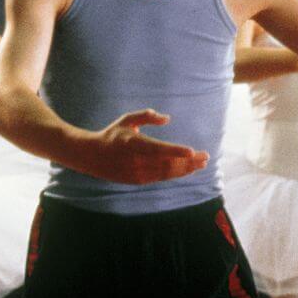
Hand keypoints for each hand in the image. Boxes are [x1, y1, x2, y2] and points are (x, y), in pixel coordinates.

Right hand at [86, 109, 208, 183]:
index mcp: (132, 144)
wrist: (92, 156)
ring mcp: (136, 173)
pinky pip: (161, 178)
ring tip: (200, 164)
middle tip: (205, 157)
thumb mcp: (127, 120)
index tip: (192, 151)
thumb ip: (146, 116)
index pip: (158, 149)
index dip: (176, 151)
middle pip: (166, 163)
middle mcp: (135, 161)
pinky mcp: (138, 181)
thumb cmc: (113, 135)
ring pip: (166, 173)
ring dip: (185, 169)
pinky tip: (187, 169)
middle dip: (188, 161)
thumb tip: (167, 118)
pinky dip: (175, 174)